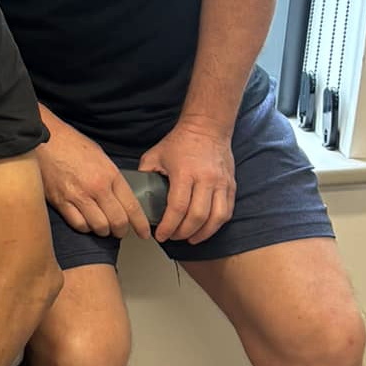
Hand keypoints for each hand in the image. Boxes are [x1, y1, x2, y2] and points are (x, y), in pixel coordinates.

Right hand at [37, 114, 149, 238]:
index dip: (140, 224)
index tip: (144, 233)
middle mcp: (96, 187)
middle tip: (120, 231)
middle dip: (121, 230)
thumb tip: (119, 197)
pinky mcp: (60, 201)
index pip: (132, 206)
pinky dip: (84, 227)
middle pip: (117, 221)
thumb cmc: (72, 144)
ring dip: (103, 231)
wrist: (45, 139)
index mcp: (110, 174)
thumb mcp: (101, 157)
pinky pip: (78, 224)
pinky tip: (85, 223)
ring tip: (102, 228)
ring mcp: (77, 196)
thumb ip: (111, 178)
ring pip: (98, 226)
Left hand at [139, 120, 235, 243]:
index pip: (177, 208)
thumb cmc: (180, 142)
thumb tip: (135, 194)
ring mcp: (221, 183)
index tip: (160, 235)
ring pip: (216, 218)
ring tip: (190, 238)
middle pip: (197, 217)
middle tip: (172, 237)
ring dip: (202, 233)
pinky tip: (205, 229)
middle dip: (183, 233)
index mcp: (184, 173)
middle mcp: (206, 179)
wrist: (207, 127)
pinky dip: (216, 224)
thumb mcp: (154, 155)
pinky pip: (227, 211)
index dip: (168, 226)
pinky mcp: (231, 185)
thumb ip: (144, 175)